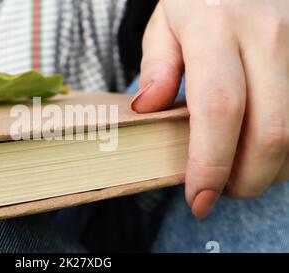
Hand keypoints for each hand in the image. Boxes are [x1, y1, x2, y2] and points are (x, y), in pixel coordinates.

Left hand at [131, 0, 288, 218]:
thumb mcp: (166, 21)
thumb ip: (157, 66)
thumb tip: (148, 109)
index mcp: (217, 29)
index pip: (219, 109)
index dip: (210, 163)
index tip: (197, 198)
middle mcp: (268, 37)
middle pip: (270, 132)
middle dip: (246, 180)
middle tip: (219, 192)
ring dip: (270, 168)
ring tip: (238, 171)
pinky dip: (287, 148)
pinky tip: (263, 148)